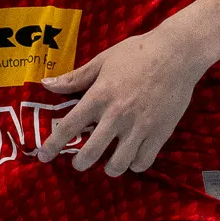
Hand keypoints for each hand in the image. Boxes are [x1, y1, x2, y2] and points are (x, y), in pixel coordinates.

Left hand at [35, 28, 203, 176]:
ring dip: (109, 167)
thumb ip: (75, 78)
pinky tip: (132, 157)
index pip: (69, 127)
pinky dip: (134, 164)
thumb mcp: (102, 60)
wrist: (176, 53)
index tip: (43, 156)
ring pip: (118, 163)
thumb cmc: (137, 53)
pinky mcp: (160, 133)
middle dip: (80, 163)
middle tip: (79, 162)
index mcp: (99, 96)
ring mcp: (139, 126)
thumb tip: (47, 84)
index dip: (52, 145)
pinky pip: (143, 161)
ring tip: (108, 162)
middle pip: (90, 152)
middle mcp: (117, 115)